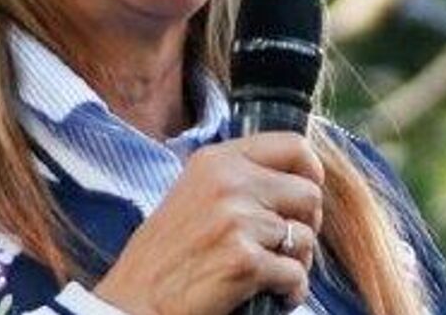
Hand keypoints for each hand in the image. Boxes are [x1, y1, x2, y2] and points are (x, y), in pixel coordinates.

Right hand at [92, 133, 322, 314]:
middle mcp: (227, 182)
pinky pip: (297, 275)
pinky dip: (288, 292)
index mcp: (215, 160)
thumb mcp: (194, 194)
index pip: (294, 146)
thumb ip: (238, 180)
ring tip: (264, 272)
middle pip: (310, 194)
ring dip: (294, 263)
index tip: (299, 201)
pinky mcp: (245, 261)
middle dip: (304, 225)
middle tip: (280, 245)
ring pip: (306, 238)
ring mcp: (236, 220)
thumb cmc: (166, 254)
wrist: (134, 299)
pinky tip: (263, 294)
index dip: (310, 174)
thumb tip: (298, 179)